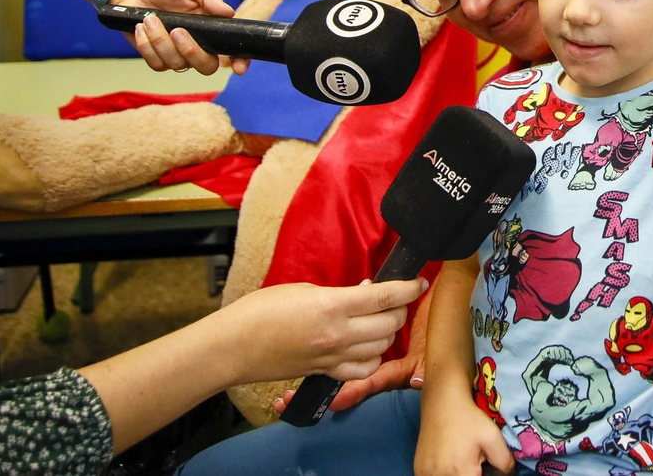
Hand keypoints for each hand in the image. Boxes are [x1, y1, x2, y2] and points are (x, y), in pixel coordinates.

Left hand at [114, 0, 250, 74]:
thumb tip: (229, 12)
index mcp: (213, 28)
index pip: (232, 50)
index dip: (239, 61)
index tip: (238, 67)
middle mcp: (199, 45)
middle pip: (206, 66)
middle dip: (191, 51)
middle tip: (177, 30)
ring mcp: (178, 54)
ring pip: (177, 64)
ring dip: (160, 40)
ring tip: (150, 18)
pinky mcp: (157, 58)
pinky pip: (157, 63)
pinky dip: (146, 45)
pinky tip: (142, 28)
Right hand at [222, 278, 422, 384]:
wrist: (234, 346)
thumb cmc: (260, 311)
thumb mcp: (303, 289)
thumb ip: (338, 294)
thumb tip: (363, 294)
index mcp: (332, 306)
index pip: (385, 296)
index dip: (408, 287)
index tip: (419, 280)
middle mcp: (338, 334)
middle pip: (389, 323)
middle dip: (399, 308)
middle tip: (394, 298)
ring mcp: (332, 357)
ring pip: (381, 348)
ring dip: (387, 332)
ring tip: (379, 319)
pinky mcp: (325, 372)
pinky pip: (362, 370)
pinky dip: (372, 358)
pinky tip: (366, 347)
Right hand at [416, 397, 512, 475]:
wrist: (442, 402)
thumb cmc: (469, 418)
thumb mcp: (493, 437)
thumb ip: (503, 461)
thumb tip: (505, 475)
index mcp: (461, 472)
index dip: (483, 475)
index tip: (483, 466)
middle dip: (470, 474)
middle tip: (474, 460)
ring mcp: (425, 474)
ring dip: (457, 474)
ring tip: (461, 458)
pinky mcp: (418, 469)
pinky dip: (443, 473)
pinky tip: (449, 458)